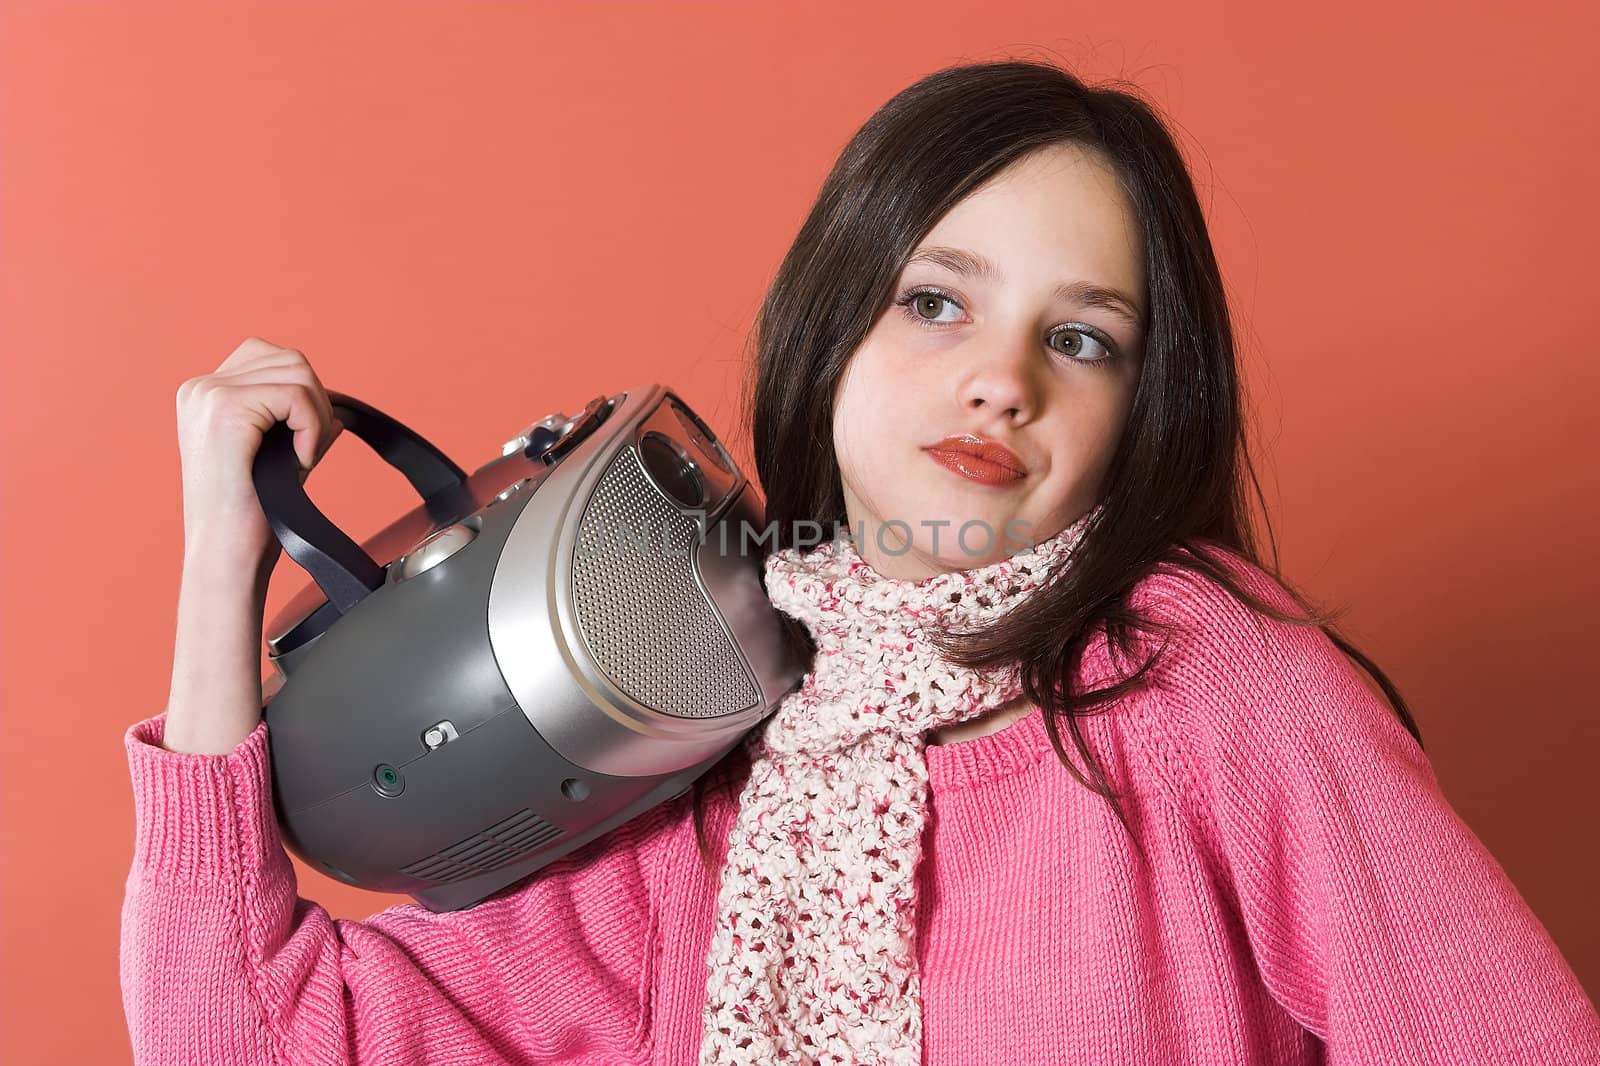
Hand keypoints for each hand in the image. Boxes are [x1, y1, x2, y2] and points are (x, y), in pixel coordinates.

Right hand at [174, 337, 343, 582]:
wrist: (225, 554)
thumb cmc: (250, 517)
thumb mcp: (278, 461)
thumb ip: (299, 429)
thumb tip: (335, 415)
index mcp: (204, 395)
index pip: (272, 359)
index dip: (304, 396)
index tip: (302, 441)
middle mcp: (200, 388)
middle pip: (290, 360)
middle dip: (316, 403)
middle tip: (309, 449)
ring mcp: (209, 395)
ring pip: (297, 372)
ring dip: (316, 416)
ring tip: (303, 456)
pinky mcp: (226, 410)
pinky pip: (296, 395)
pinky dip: (311, 427)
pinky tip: (301, 460)